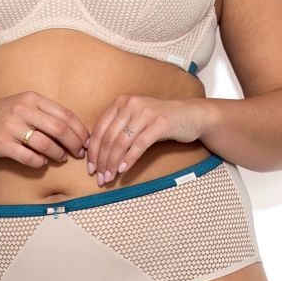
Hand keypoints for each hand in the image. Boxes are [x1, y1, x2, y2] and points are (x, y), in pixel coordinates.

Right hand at [0, 92, 90, 168]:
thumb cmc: (3, 115)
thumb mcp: (24, 105)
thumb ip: (47, 115)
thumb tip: (76, 132)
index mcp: (32, 99)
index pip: (65, 115)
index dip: (80, 130)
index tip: (87, 141)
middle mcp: (22, 110)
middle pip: (59, 129)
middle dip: (74, 144)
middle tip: (79, 153)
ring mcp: (11, 126)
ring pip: (45, 144)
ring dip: (58, 154)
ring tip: (61, 157)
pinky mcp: (1, 143)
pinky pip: (28, 157)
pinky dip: (40, 162)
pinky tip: (42, 162)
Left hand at [85, 95, 211, 183]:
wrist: (191, 115)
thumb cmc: (159, 121)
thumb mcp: (135, 120)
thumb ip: (117, 129)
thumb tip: (94, 151)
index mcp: (120, 102)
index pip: (99, 129)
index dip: (93, 151)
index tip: (90, 169)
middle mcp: (131, 104)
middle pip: (108, 137)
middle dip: (102, 161)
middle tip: (99, 178)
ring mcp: (146, 113)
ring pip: (121, 142)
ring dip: (113, 163)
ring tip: (109, 177)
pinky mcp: (160, 123)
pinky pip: (139, 144)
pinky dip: (129, 159)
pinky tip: (124, 170)